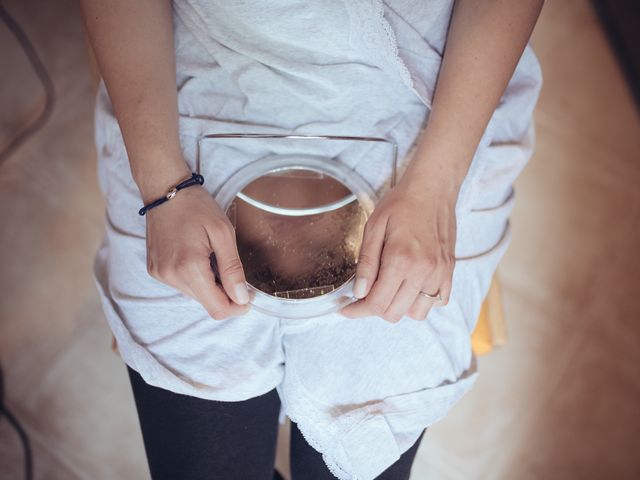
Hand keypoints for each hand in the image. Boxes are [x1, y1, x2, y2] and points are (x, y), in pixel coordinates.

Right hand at [144, 183, 251, 319]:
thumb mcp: (223, 233)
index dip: (237, 307)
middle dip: (225, 292)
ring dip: (210, 284)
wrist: (165, 189)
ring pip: (196, 295)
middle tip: (230, 265)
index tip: (249, 296)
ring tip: (211, 256)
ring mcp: (160, 275)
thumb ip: (233, 269)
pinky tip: (197, 255)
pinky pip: (183, 285)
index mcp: (189, 268)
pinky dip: (196, 277)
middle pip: (207, 303)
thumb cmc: (196, 206)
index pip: (217, 308)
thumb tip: (242, 298)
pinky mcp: (156, 270)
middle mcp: (170, 276)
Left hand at [339, 179, 456, 321]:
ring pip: (416, 314)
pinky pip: (437, 303)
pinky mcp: (449, 272)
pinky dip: (420, 302)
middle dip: (374, 309)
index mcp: (401, 259)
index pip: (376, 303)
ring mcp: (440, 273)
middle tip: (364, 295)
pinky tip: (408, 286)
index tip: (346, 309)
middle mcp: (424, 271)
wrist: (433, 188)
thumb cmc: (401, 203)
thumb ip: (366, 262)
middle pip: (394, 313)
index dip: (357, 311)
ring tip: (388, 288)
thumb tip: (359, 293)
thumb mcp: (374, 227)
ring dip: (398, 307)